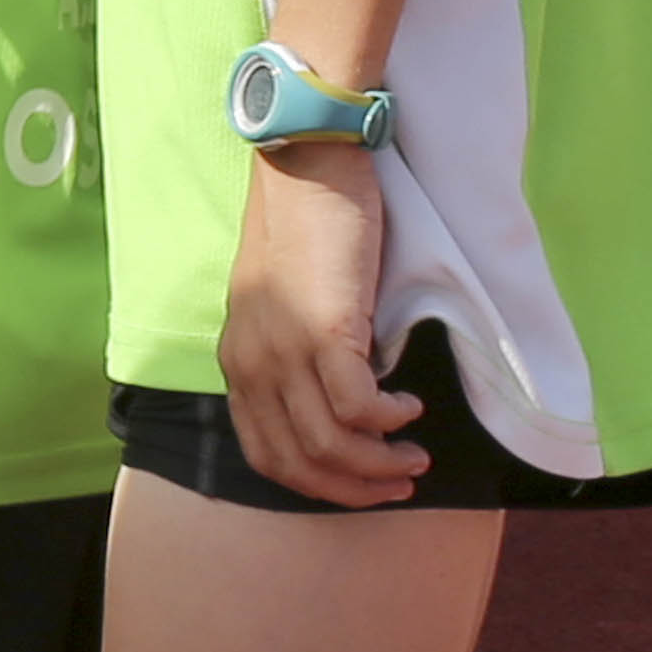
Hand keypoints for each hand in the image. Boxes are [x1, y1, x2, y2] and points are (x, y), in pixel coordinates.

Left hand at [219, 136, 427, 505]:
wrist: (306, 163)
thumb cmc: (307, 228)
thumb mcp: (285, 305)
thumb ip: (298, 357)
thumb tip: (343, 409)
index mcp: (238, 360)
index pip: (266, 452)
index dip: (318, 483)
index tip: (361, 484)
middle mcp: (251, 362)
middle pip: (298, 461)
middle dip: (354, 488)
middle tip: (400, 483)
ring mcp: (282, 347)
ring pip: (329, 444)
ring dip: (380, 463)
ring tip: (414, 454)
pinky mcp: (323, 329)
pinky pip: (357, 407)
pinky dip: (388, 420)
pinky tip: (409, 406)